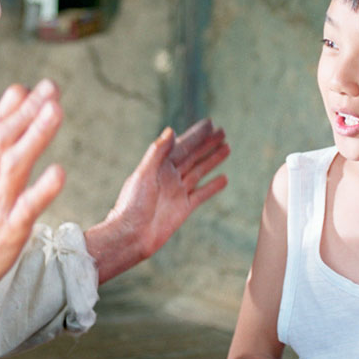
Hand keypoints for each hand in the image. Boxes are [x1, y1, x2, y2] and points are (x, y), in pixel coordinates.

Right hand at [0, 79, 64, 293]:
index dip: (12, 106)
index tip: (30, 85)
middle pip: (5, 139)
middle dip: (28, 111)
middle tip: (51, 87)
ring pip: (15, 165)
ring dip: (35, 136)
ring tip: (56, 112)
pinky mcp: (9, 230)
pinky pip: (27, 207)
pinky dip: (42, 189)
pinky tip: (60, 172)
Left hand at [89, 119, 228, 282]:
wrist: (132, 235)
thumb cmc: (132, 205)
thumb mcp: (143, 174)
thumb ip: (157, 153)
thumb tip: (171, 131)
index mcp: (158, 166)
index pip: (182, 145)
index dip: (196, 135)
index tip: (210, 123)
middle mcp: (169, 176)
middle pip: (193, 156)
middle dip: (207, 144)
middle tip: (223, 131)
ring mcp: (177, 192)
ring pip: (199, 171)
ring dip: (213, 160)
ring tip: (227, 148)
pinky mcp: (184, 208)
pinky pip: (202, 193)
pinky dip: (213, 186)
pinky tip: (224, 178)